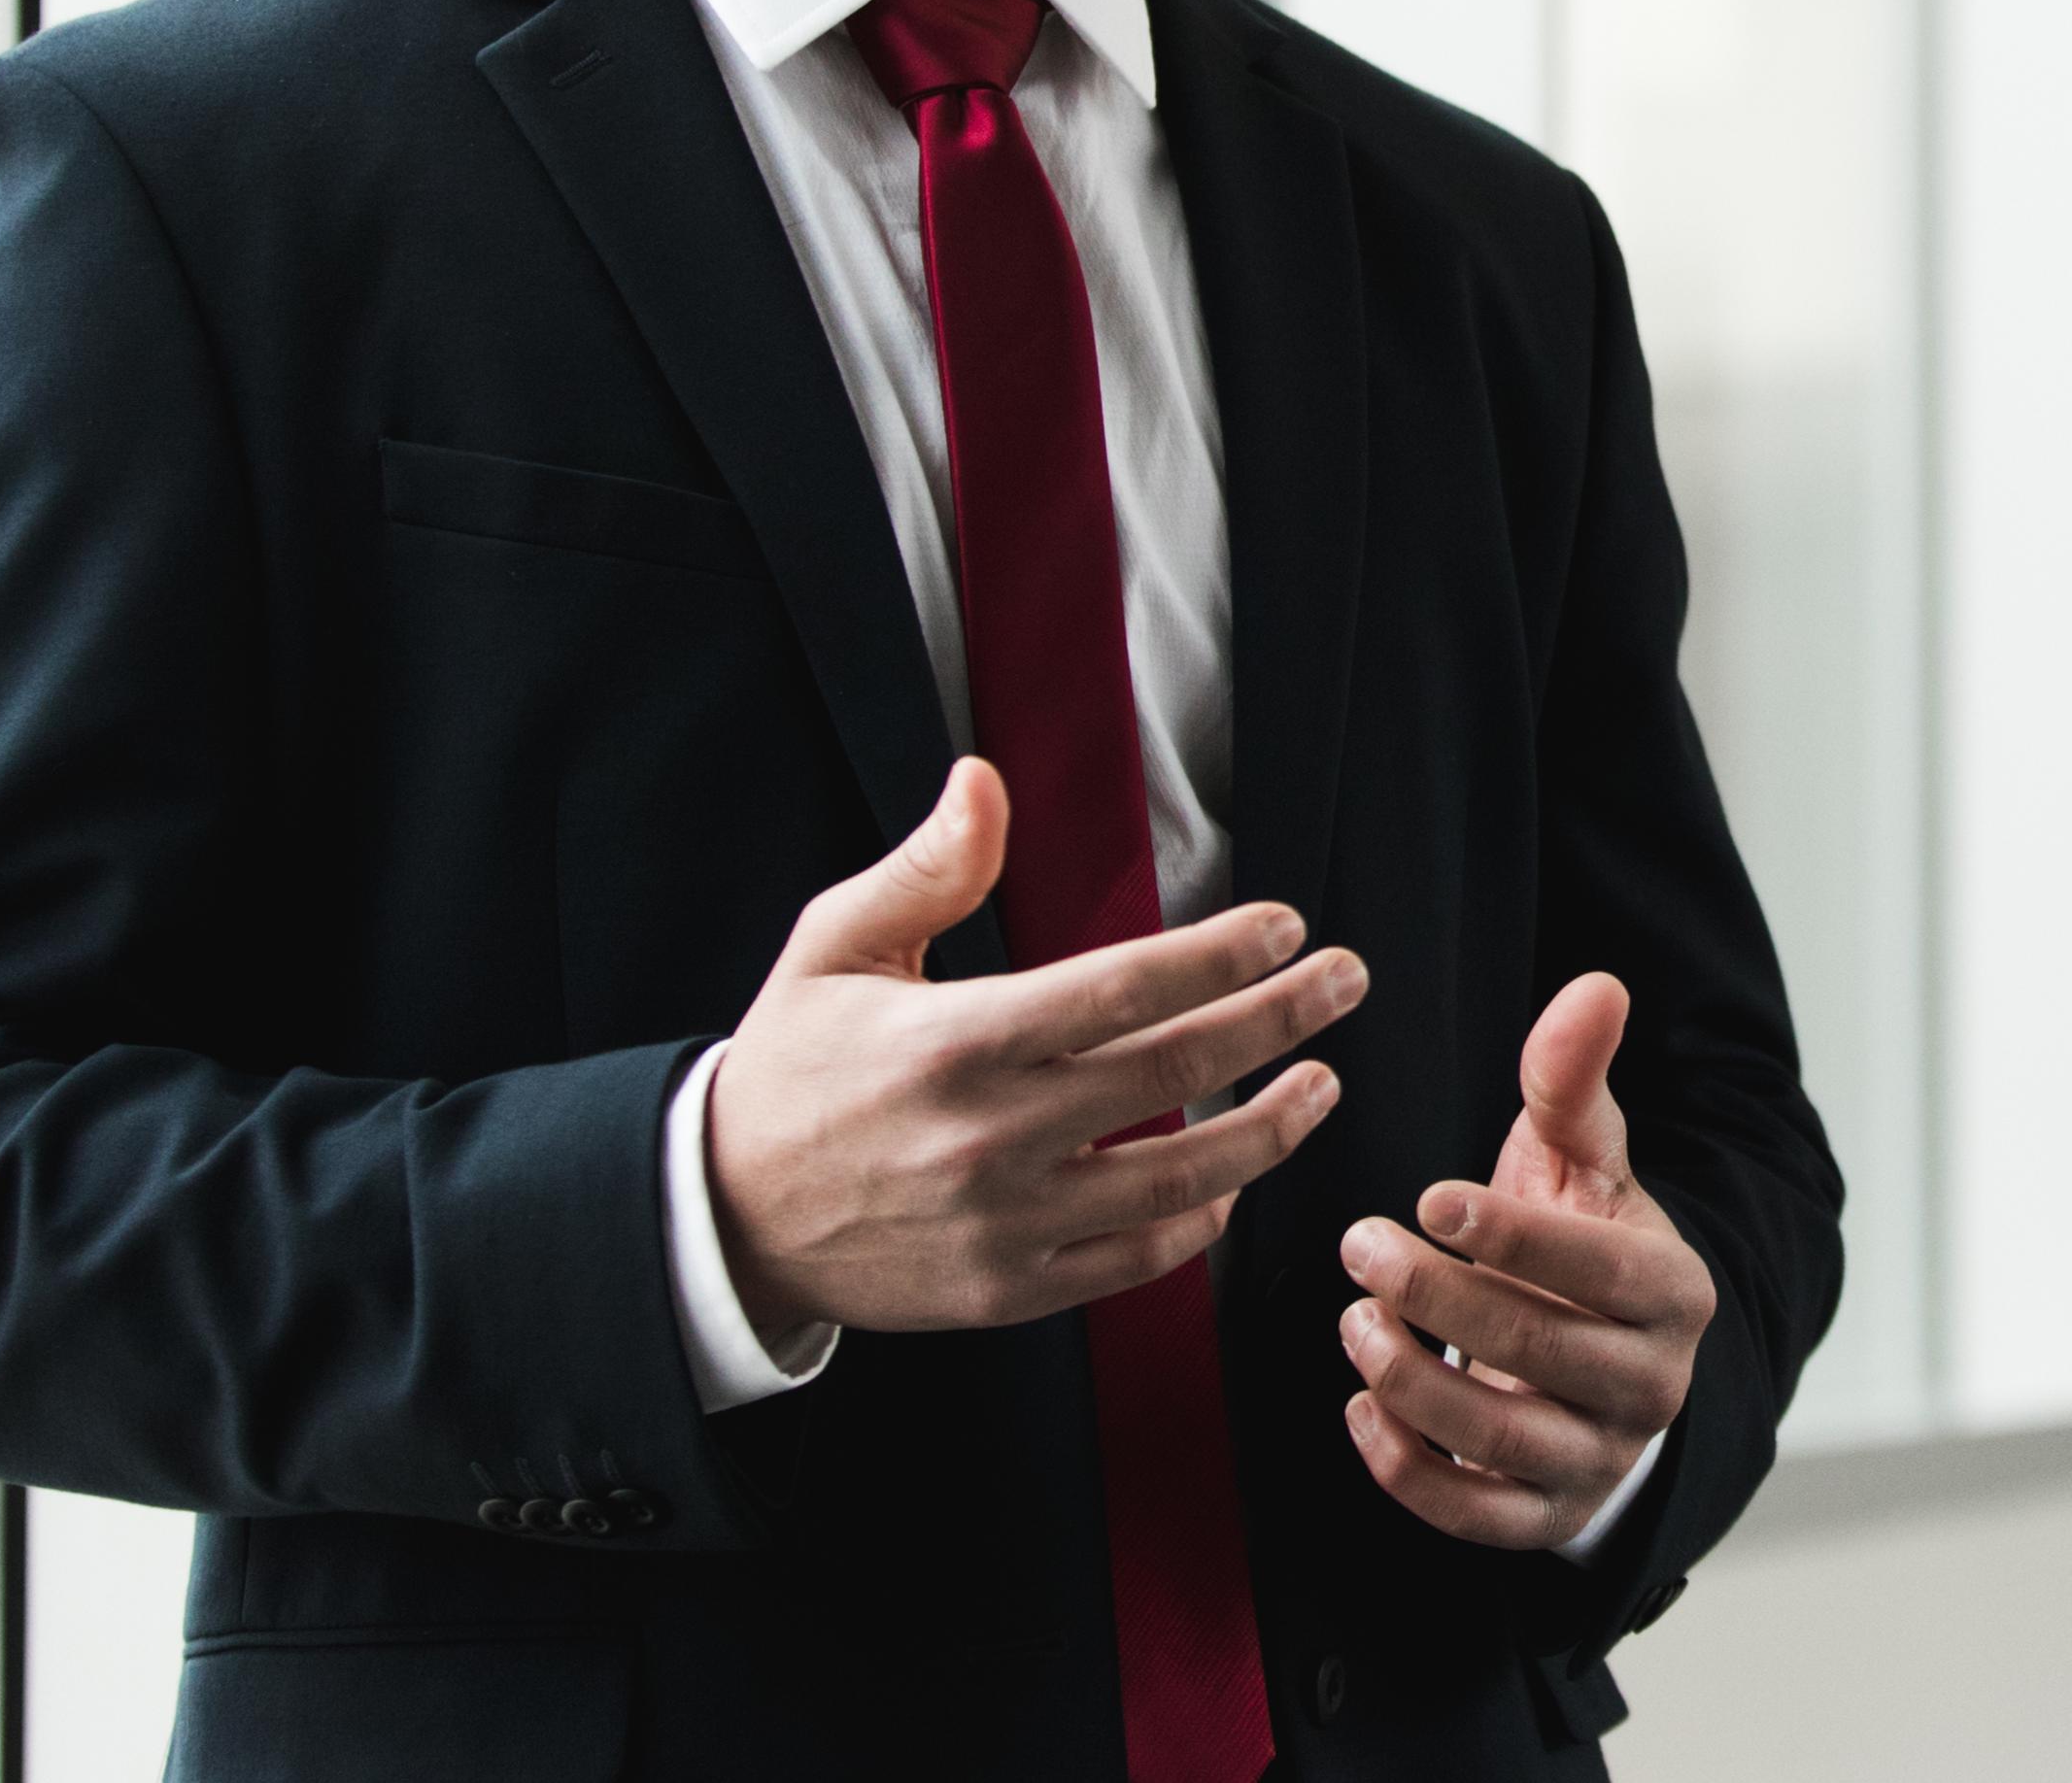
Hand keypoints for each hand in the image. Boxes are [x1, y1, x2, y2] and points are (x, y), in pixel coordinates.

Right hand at [707, 756, 1364, 1338]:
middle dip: (1282, 1020)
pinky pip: (1136, 1258)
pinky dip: (1202, 1220)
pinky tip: (1236, 1181)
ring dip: (1271, 1127)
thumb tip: (985, 780)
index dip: (1223, 955)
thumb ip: (927, 865)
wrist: (725, 1218)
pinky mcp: (1012, 1290)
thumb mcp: (835, 943)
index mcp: (958, 1038)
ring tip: (1322, 1081)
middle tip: (1347, 981)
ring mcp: (1009, 1222)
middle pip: (1177, 1073)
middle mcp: (994, 1134)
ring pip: (1181, 1177)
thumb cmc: (791, 1063)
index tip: (1288, 925)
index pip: (1126, 987)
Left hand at [1336, 972, 1711, 1549]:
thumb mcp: (1581, 1154)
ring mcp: (1601, 1461)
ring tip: (1354, 1317)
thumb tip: (1597, 984)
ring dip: (1412, 1381)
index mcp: (1673, 1290)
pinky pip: (1476, 1515)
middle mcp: (1652, 1387)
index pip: (1598, 1272)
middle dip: (1440, 1298)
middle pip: (1544, 1353)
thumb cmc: (1578, 1231)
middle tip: (1359, 1243)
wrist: (1595, 1345)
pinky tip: (1360, 1407)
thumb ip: (1574, 1076)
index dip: (1513, 1237)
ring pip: (1504, 1441)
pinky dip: (1408, 1472)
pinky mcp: (1547, 1516)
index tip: (1425, 1197)